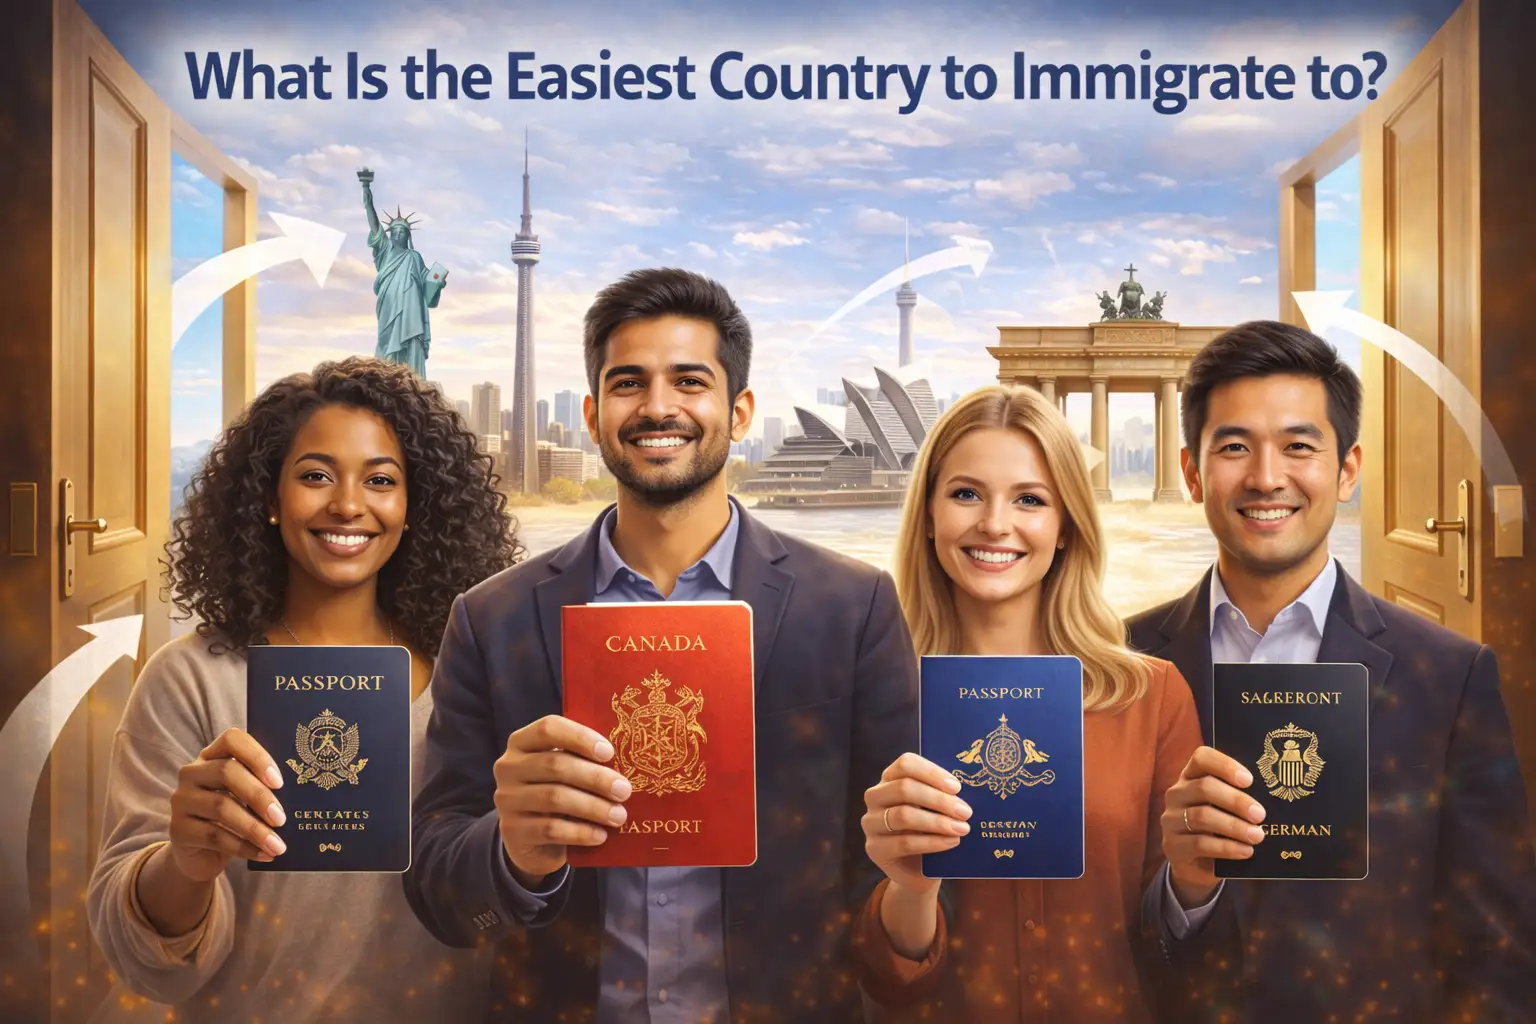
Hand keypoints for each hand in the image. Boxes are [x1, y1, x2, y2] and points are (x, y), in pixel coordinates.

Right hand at [167, 728, 286, 882]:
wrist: (201, 853)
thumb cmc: (233, 818)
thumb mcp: (246, 798)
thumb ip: (263, 788)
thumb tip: (298, 797)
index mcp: (212, 756)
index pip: (232, 740)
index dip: (257, 756)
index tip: (279, 781)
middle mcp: (192, 773)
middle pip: (227, 772)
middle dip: (259, 796)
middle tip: (282, 819)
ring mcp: (181, 800)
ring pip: (221, 808)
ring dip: (255, 829)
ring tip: (278, 845)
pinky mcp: (177, 829)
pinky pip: (214, 836)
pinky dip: (243, 847)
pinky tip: (263, 855)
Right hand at [493, 716, 632, 885]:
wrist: (532, 839)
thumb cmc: (557, 792)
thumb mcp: (565, 770)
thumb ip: (583, 760)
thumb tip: (628, 760)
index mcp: (522, 742)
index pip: (549, 729)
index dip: (580, 737)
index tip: (609, 753)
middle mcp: (508, 766)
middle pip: (555, 765)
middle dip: (596, 778)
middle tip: (624, 790)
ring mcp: (507, 799)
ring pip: (554, 798)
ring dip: (593, 807)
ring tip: (619, 815)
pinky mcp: (512, 830)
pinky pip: (551, 829)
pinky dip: (580, 832)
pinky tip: (600, 835)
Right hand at [862, 753, 970, 896]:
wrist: (917, 870)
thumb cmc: (929, 831)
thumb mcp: (934, 809)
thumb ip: (943, 795)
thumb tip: (966, 790)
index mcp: (890, 779)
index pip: (905, 764)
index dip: (931, 773)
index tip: (957, 787)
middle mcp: (875, 797)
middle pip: (904, 788)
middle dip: (939, 799)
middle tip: (965, 811)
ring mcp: (871, 823)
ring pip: (903, 815)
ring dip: (937, 822)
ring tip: (962, 828)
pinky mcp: (875, 849)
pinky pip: (904, 843)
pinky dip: (932, 842)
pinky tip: (951, 842)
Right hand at [1161, 746, 1266, 906]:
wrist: (1197, 865)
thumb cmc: (1219, 829)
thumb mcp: (1227, 810)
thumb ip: (1240, 800)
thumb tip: (1273, 800)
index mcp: (1191, 776)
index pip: (1201, 758)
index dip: (1225, 765)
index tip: (1249, 780)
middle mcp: (1177, 794)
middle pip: (1204, 787)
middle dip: (1236, 801)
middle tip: (1260, 814)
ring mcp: (1171, 820)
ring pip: (1201, 816)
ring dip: (1234, 826)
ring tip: (1257, 836)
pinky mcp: (1173, 846)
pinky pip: (1199, 844)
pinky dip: (1226, 848)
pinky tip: (1245, 851)